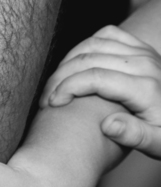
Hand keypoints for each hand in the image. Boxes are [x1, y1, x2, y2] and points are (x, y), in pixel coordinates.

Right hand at [43, 25, 160, 157]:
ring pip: (93, 44)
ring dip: (67, 63)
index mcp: (145, 88)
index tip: (51, 106)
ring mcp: (142, 52)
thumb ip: (134, 135)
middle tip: (45, 100)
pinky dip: (84, 47)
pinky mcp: (140, 47)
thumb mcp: (157, 143)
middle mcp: (144, 64)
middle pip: (89, 59)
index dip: (67, 88)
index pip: (95, 77)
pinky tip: (73, 67)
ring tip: (55, 86)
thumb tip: (107, 125)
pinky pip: (106, 35)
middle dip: (59, 78)